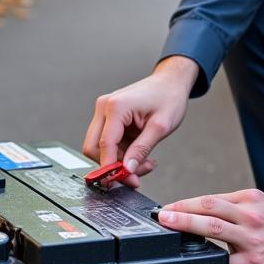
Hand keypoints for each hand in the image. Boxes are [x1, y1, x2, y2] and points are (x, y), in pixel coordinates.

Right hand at [82, 56, 197, 186]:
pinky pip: (108, 143)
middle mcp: (104, 107)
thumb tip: (127, 170)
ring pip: (100, 148)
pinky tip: (140, 154)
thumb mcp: (160, 127)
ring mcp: (104, 112)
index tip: (128, 181)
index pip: (104, 145)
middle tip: (136, 175)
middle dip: (113, 166)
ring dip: (120, 161)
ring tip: (145, 162)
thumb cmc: (168, 97)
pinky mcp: (109, 118)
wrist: (170, 82)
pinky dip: (122, 154)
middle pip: (93, 148)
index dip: (113, 168)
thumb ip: (142, 149)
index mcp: (115, 107)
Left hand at [157, 189, 263, 263]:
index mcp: (248, 199)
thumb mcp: (262, 205)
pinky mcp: (256, 260)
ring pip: (213, 231)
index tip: (169, 207)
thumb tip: (208, 217)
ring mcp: (252, 237)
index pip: (210, 199)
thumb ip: (236, 209)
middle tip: (162, 215)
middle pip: (207, 210)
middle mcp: (249, 215)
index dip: (186, 203)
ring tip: (171, 230)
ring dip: (188, 229)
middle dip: (181, 212)